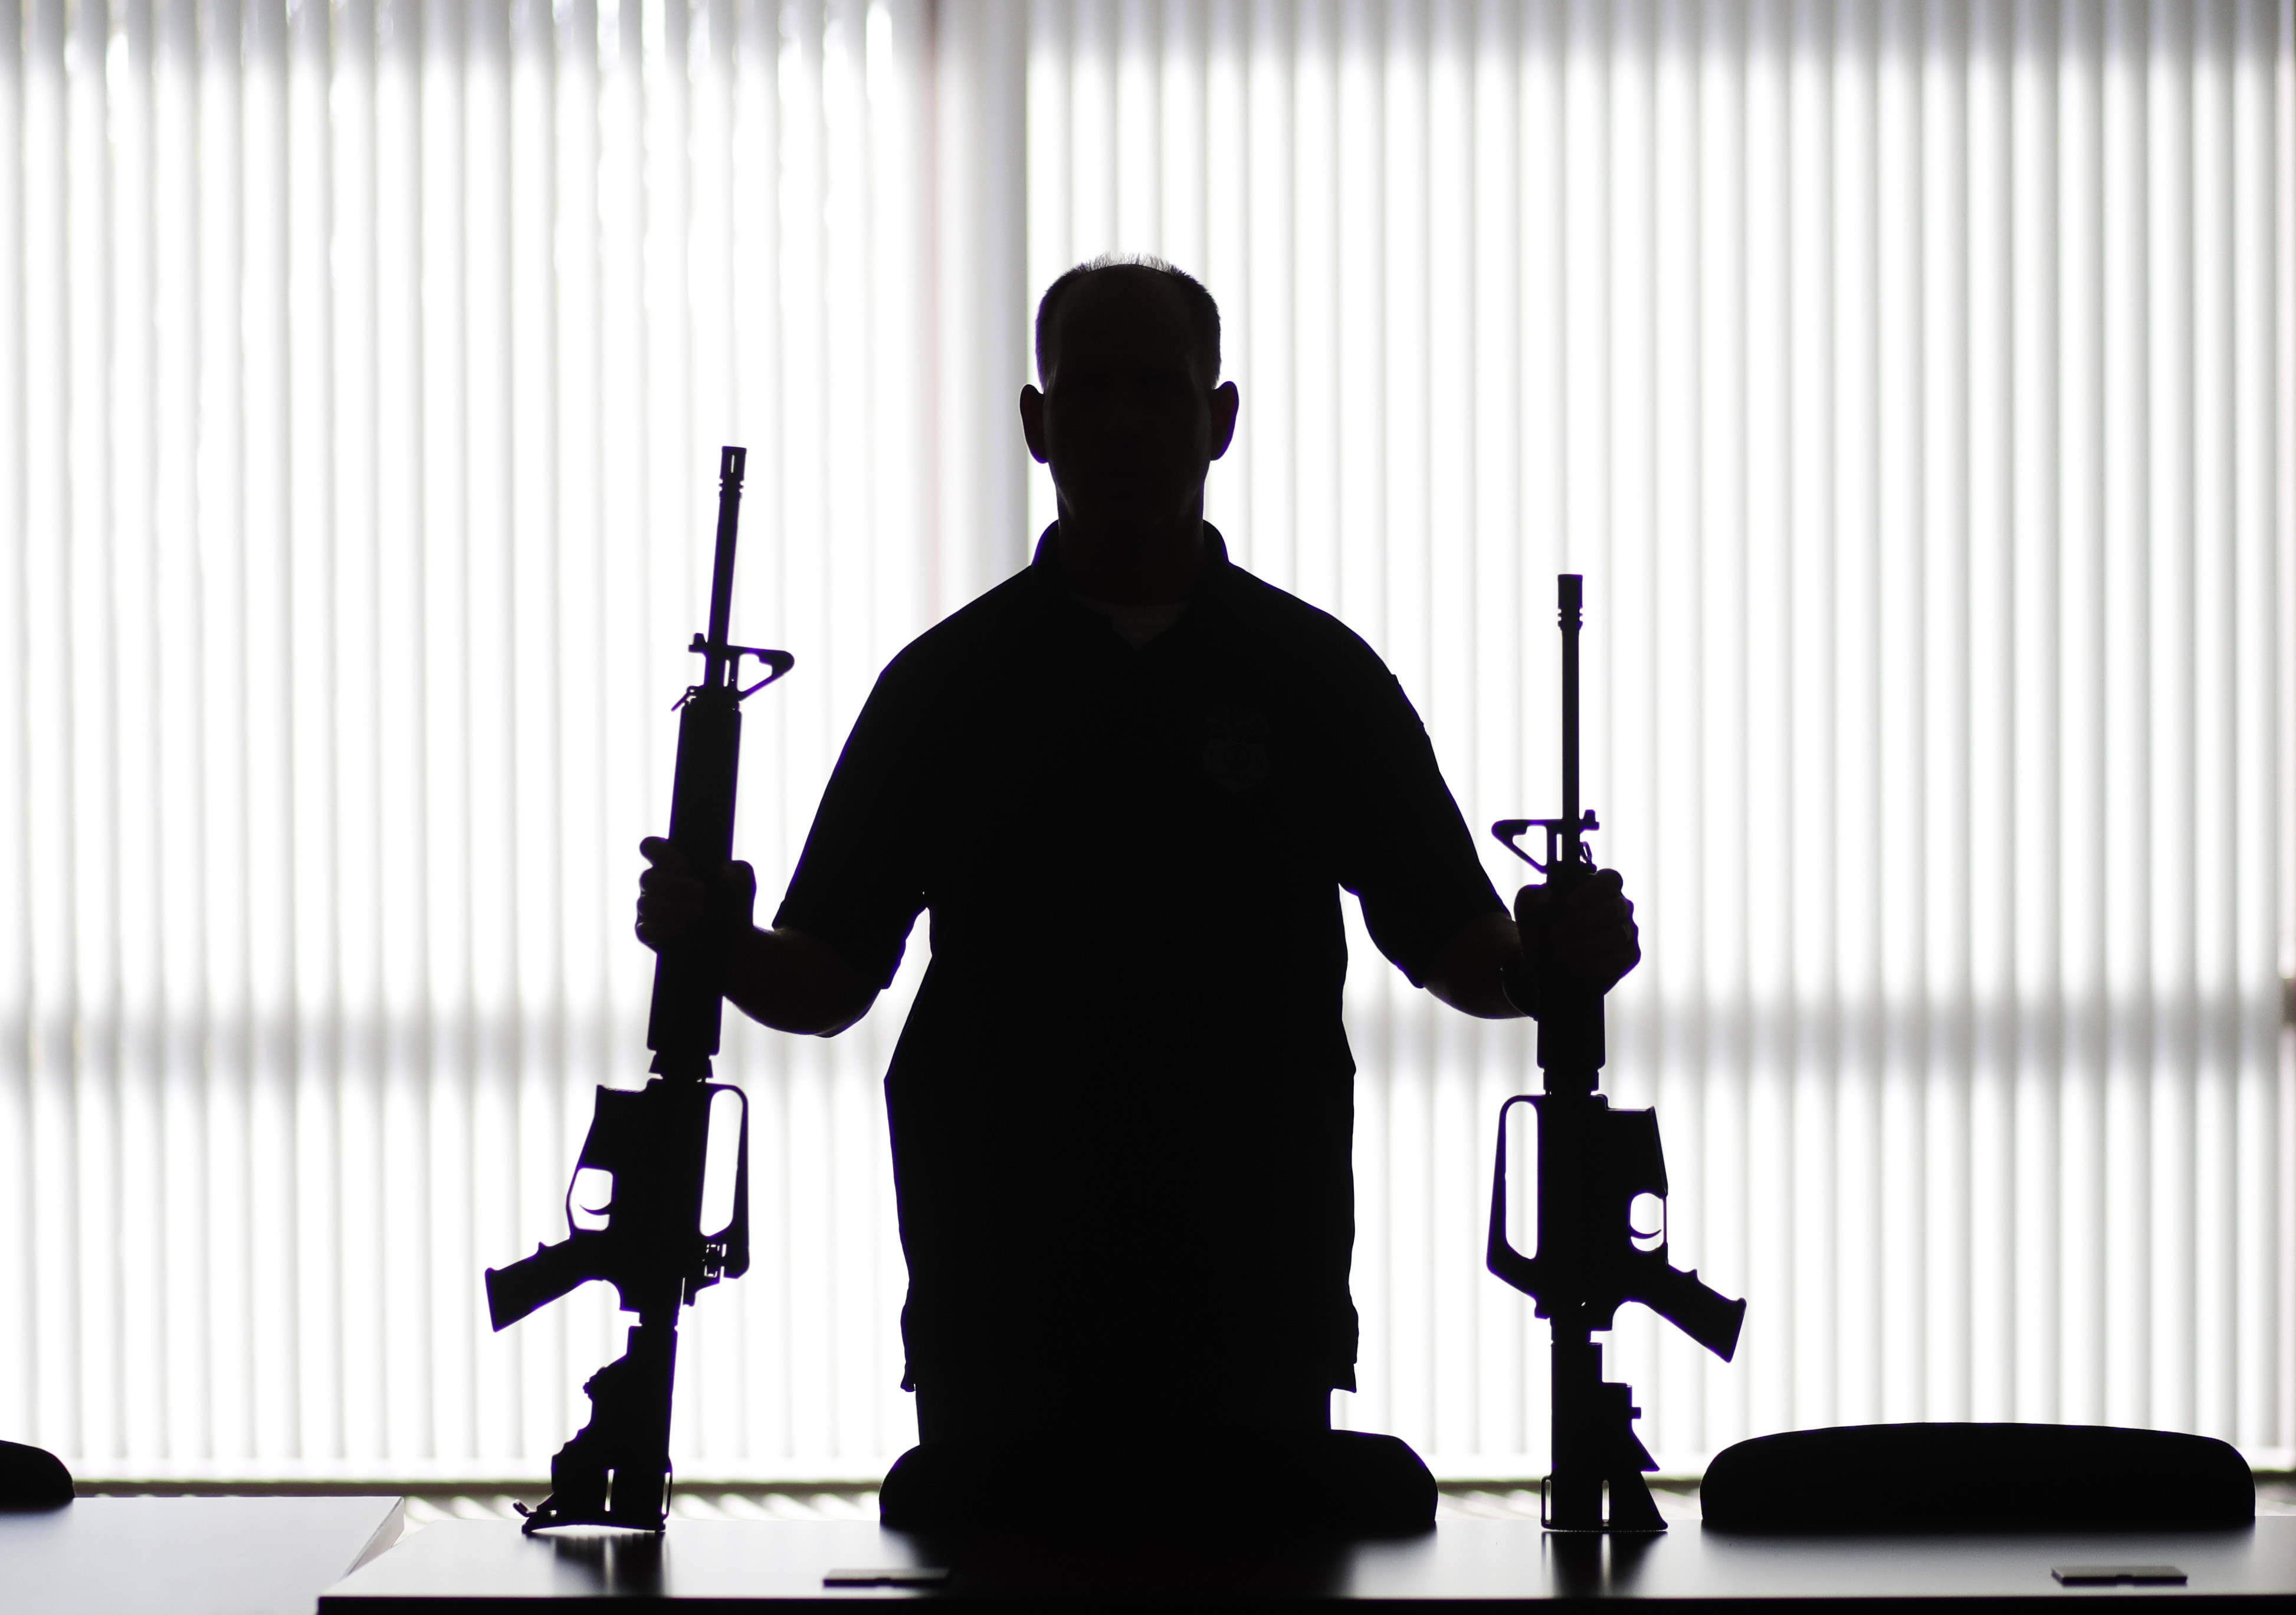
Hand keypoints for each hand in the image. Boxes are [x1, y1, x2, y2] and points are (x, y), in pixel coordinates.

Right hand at [635, 837, 755, 952]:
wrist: (735, 943)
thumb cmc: (732, 907)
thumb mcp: (744, 888)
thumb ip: (741, 873)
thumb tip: (724, 870)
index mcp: (671, 865)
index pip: (650, 847)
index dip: (661, 852)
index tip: (686, 865)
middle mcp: (656, 885)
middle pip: (647, 878)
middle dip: (675, 885)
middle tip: (702, 892)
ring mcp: (650, 910)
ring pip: (645, 904)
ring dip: (672, 908)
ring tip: (699, 913)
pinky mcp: (649, 934)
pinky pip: (644, 930)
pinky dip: (663, 929)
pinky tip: (682, 928)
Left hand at [1513, 867, 1640, 1006]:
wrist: (1542, 964)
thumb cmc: (1540, 928)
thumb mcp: (1528, 910)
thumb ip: (1533, 897)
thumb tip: (1550, 897)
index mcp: (1599, 887)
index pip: (1611, 879)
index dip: (1592, 890)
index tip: (1568, 903)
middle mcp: (1619, 906)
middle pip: (1614, 908)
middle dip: (1582, 922)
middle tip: (1555, 933)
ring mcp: (1627, 931)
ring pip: (1618, 934)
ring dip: (1586, 946)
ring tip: (1559, 955)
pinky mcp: (1629, 956)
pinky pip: (1622, 959)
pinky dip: (1596, 965)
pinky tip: (1574, 968)